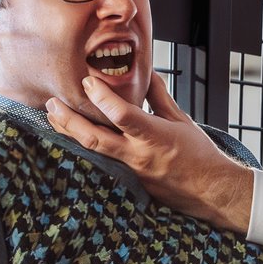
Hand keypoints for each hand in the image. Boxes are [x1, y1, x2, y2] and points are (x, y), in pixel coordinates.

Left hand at [43, 77, 253, 233]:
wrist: (210, 190)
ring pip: (91, 152)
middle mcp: (139, 155)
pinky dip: (83, 149)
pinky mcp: (128, 182)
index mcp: (156, 136)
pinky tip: (70, 139)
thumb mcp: (182, 120)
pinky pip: (100, 162)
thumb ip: (160, 97)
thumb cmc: (199, 154)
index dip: (102, 96)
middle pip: (95, 137)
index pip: (123, 114)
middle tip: (52, 102)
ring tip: (53, 117)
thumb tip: (148, 73)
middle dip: (69, 119)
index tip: (87, 81)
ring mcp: (131, 171)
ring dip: (69, 133)